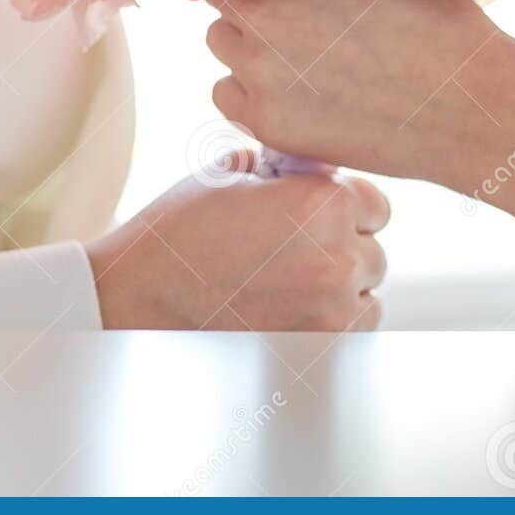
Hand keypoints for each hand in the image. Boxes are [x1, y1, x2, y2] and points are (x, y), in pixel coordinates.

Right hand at [86, 157, 388, 330]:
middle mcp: (337, 258)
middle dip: (344, 250)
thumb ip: (286, 168)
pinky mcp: (317, 351)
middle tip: (295, 254)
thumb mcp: (232, 176)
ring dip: (342, 292)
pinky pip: (352, 333)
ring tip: (289, 285)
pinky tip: (288, 311)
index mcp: (322, 205)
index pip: (376, 204)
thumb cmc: (180, 231)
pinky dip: (331, 325)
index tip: (318, 217)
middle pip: (375, 252)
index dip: (346, 207)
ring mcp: (331, 311)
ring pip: (367, 296)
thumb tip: (317, 164)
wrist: (138, 298)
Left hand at [200, 0, 508, 183]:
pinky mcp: (263, 120)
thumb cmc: (440, 29)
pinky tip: (298, 96)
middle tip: (286, 18)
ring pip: (220, 43)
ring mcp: (256, 68)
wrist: (467, 107)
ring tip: (299, 60)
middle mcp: (261, 9)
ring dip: (246, 46)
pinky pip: (227, 95)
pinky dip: (251, 94)